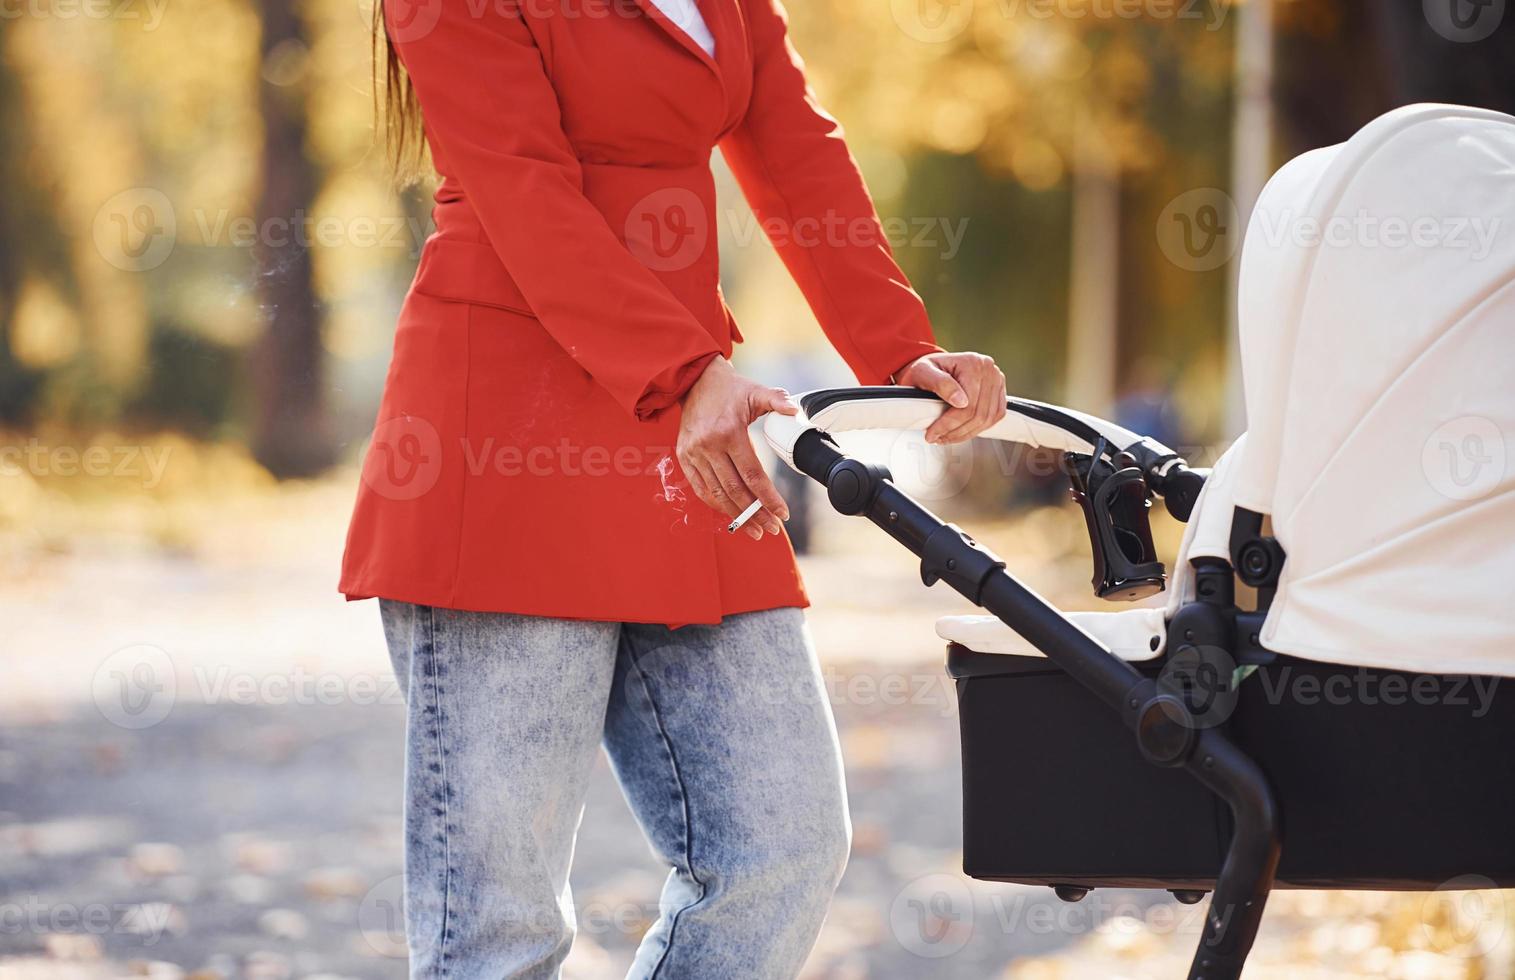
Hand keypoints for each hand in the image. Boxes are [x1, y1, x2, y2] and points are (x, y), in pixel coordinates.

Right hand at [677, 358, 796, 539]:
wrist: (696, 381)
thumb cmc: (731, 389)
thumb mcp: (756, 390)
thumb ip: (777, 399)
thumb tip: (795, 410)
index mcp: (729, 432)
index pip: (752, 475)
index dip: (769, 498)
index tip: (783, 514)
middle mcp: (709, 446)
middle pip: (736, 490)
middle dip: (756, 513)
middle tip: (772, 528)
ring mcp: (694, 454)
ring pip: (717, 494)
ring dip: (737, 515)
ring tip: (756, 529)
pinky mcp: (684, 457)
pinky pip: (701, 488)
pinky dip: (716, 504)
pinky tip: (732, 515)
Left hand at [895, 351, 1006, 443]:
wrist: (931, 366)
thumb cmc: (926, 369)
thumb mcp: (923, 372)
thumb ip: (940, 383)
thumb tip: (960, 402)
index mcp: (973, 363)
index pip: (968, 404)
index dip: (949, 424)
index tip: (932, 434)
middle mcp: (989, 370)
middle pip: (979, 414)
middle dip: (956, 432)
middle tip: (937, 438)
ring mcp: (997, 381)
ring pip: (987, 419)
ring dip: (966, 433)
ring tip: (946, 437)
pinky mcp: (998, 392)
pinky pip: (994, 417)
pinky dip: (977, 429)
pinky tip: (961, 431)